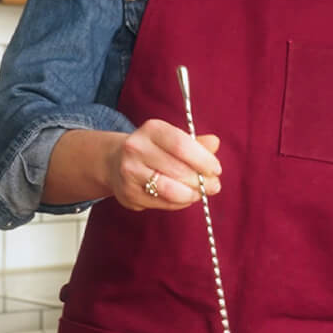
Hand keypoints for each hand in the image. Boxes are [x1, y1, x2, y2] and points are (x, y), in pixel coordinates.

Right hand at [106, 118, 222, 210]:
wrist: (116, 162)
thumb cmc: (156, 149)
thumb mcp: (175, 139)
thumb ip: (197, 143)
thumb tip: (215, 142)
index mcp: (152, 129)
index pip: (182, 145)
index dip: (204, 160)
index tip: (216, 170)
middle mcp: (136, 148)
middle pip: (178, 170)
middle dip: (201, 181)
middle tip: (214, 186)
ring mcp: (129, 172)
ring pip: (169, 190)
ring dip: (192, 194)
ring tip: (200, 193)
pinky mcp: (128, 194)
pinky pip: (162, 203)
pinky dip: (179, 203)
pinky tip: (185, 198)